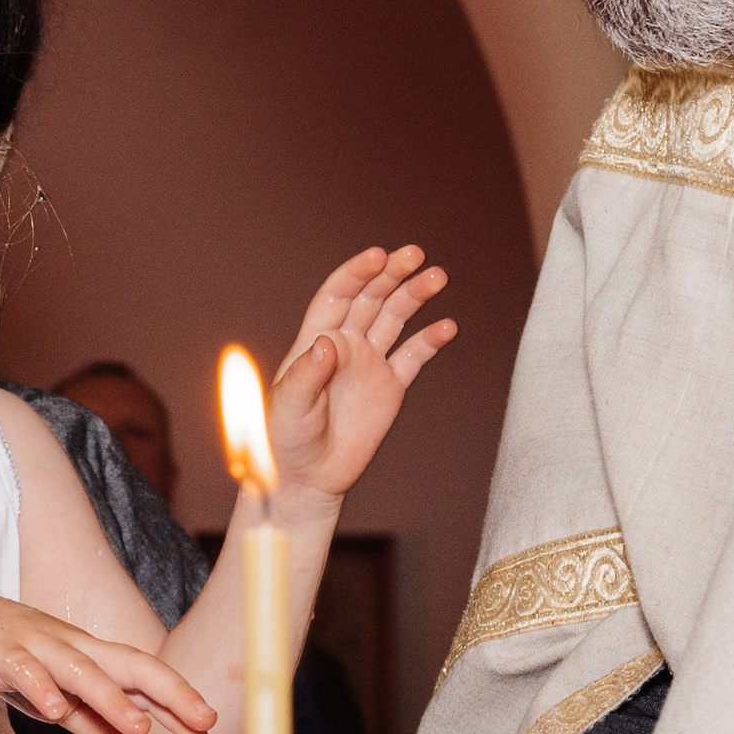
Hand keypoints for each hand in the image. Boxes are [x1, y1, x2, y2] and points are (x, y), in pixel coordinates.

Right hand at [0, 591, 216, 733]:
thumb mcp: (59, 700)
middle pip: (130, 666)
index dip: (179, 706)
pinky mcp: (2, 654)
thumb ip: (99, 726)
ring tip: (140, 726)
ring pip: (82, 671)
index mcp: (93, 659)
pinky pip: (25, 672)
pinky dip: (41, 689)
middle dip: (170, 693)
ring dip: (112, 698)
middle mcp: (75, 649)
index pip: (147, 681)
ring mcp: (39, 648)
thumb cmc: (12, 661)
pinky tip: (54, 711)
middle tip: (203, 722)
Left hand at [267, 247, 455, 505]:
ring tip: (437, 277)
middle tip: (415, 255)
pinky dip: (430, 340)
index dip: (356, 273)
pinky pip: (413, 356)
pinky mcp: (390, 388)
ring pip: (395, 319)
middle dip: (391, 274)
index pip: (337, 295)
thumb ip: (307, 374)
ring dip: (414, 296)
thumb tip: (328, 342)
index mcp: (315, 342)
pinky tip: (447, 326)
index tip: (378, 255)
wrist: (308, 478)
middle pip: (370, 298)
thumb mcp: (288, 406)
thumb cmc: (285, 441)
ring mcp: (369, 365)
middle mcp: (344, 346)